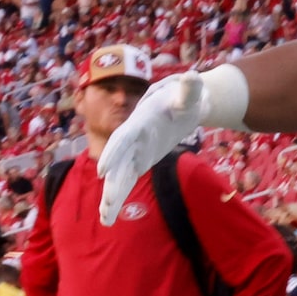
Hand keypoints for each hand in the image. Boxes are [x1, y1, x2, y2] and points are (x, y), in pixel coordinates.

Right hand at [96, 64, 247, 224]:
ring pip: (120, 176)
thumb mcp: (189, 94)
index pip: (123, 138)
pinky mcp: (140, 161)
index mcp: (140, 122)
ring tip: (106, 219)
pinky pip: (127, 180)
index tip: (104, 170)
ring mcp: (135, 151)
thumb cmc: (186, 98)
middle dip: (113, 183)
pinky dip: (119, 196)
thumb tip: (192, 76)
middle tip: (106, 204)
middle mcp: (132, 138)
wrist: (185, 104)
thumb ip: (190, 89)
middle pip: (119, 163)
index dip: (114, 153)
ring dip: (113, 197)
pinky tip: (110, 215)